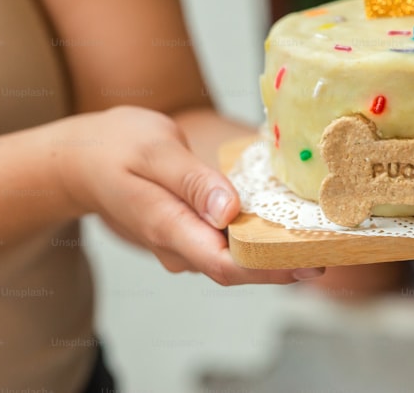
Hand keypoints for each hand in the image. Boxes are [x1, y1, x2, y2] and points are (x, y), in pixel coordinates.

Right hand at [56, 106, 323, 284]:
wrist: (79, 159)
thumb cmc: (115, 146)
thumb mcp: (154, 150)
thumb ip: (192, 181)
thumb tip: (228, 211)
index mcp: (168, 226)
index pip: (226, 264)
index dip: (272, 268)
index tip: (312, 259)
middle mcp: (177, 245)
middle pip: (239, 268)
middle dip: (284, 263)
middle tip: (334, 246)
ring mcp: (182, 243)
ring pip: (235, 257)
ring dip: (274, 251)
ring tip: (321, 234)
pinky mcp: (189, 234)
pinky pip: (227, 242)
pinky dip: (257, 236)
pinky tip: (287, 222)